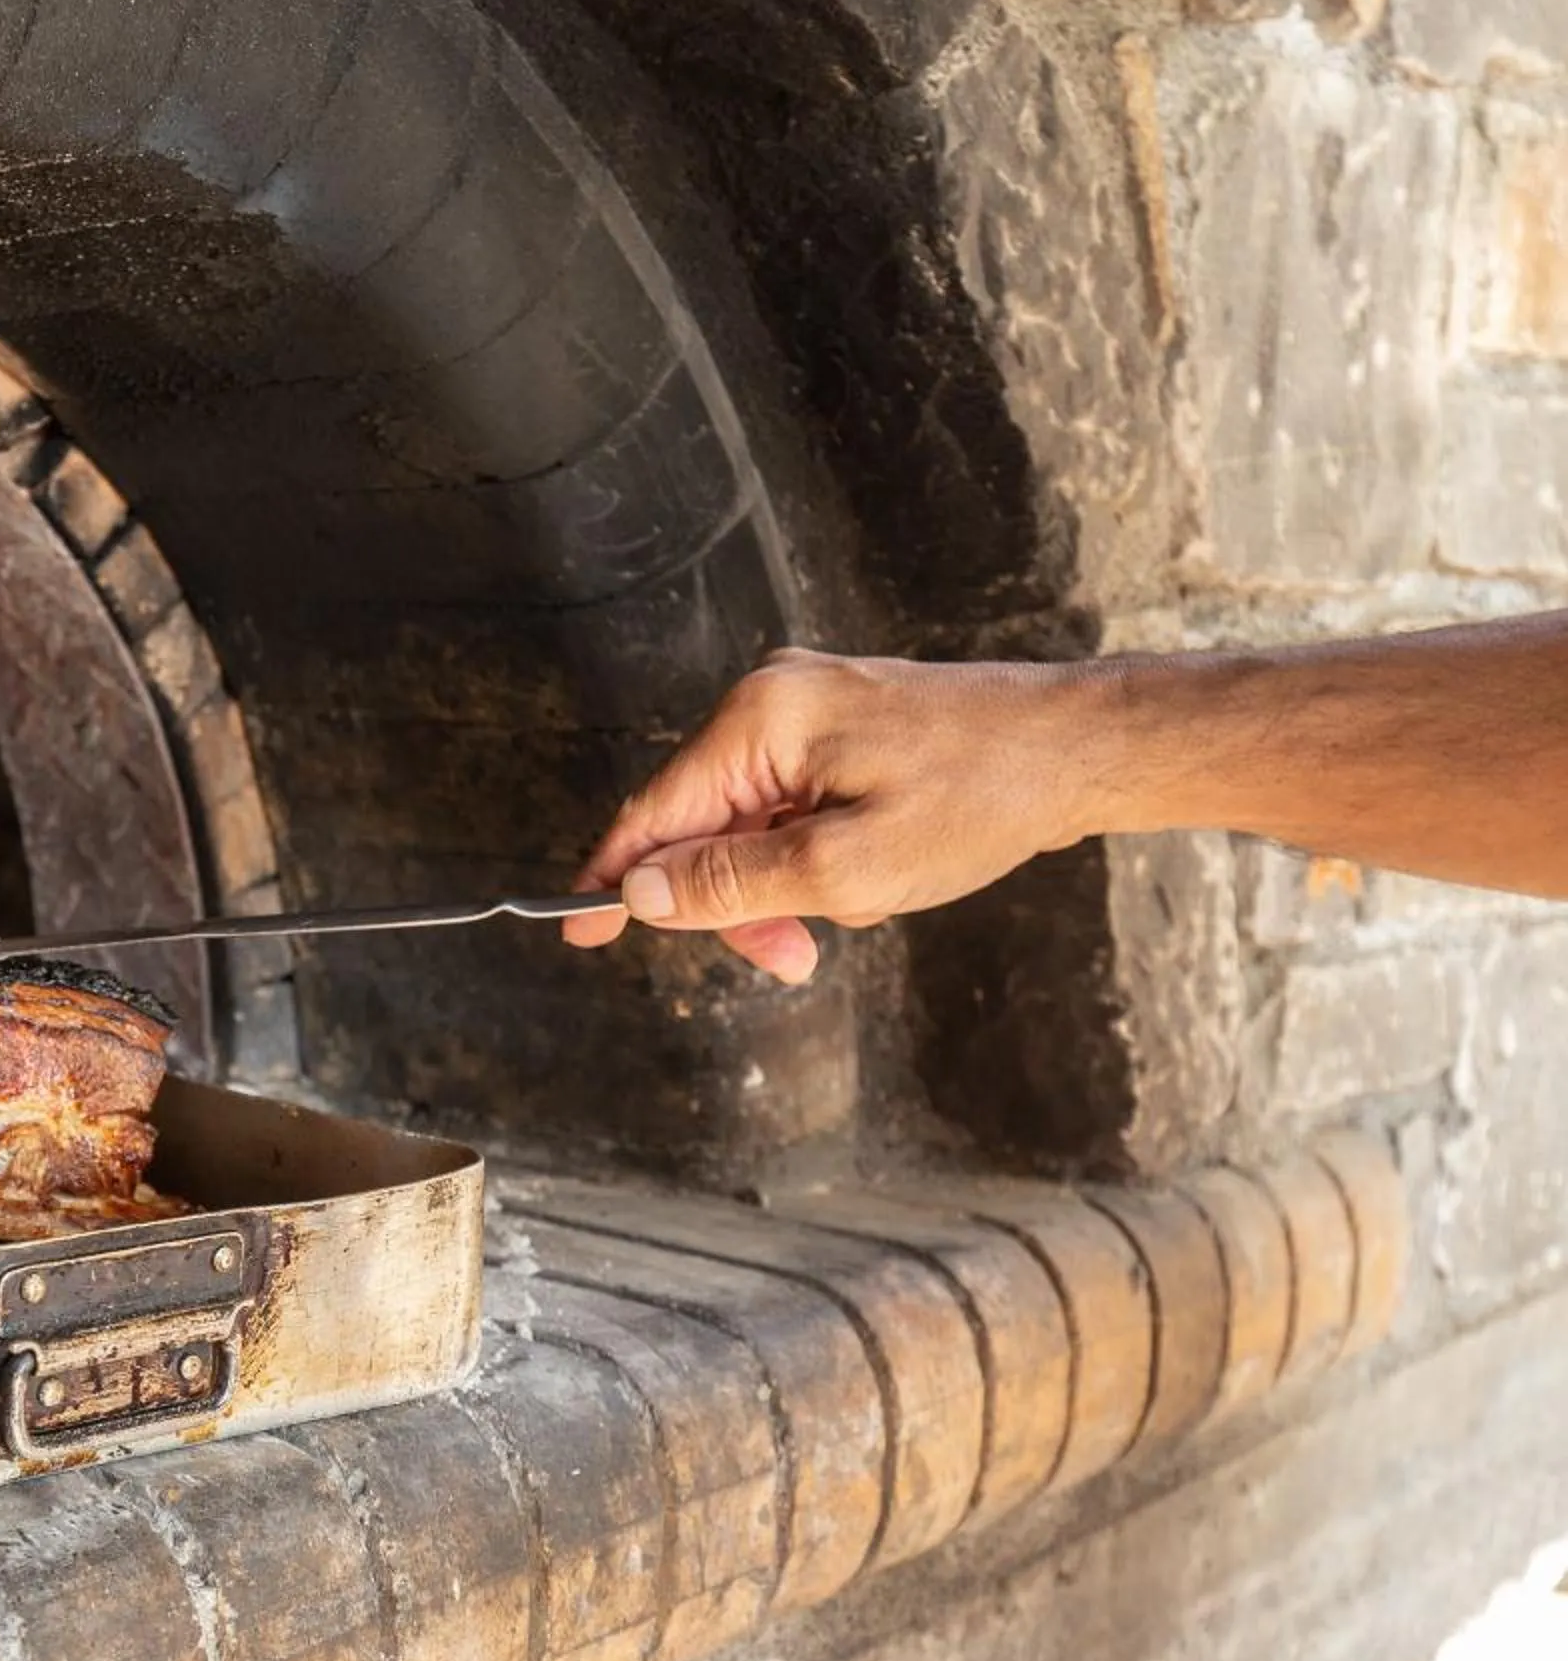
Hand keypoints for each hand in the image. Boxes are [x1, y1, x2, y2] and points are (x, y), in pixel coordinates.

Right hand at [563, 648, 1102, 981]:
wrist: (1080, 749)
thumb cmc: (980, 798)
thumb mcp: (849, 866)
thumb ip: (733, 882)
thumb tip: (639, 893)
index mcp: (760, 721)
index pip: (654, 813)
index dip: (615, 881)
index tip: (579, 932)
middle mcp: (769, 703)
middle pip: (701, 825)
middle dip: (737, 899)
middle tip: (791, 957)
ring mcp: (805, 712)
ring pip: (749, 825)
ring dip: (786, 884)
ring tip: (863, 903)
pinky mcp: (837, 729)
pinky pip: (789, 808)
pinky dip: (814, 856)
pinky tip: (872, 872)